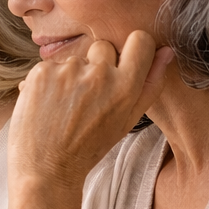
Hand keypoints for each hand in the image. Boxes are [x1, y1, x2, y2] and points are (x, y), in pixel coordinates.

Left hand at [9, 30, 174, 188]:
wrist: (47, 168)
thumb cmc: (89, 146)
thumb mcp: (127, 120)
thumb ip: (150, 84)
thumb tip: (167, 51)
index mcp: (125, 86)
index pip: (140, 40)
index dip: (133, 49)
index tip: (124, 61)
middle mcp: (98, 75)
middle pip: (104, 47)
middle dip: (98, 65)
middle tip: (87, 97)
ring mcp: (67, 71)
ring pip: (75, 58)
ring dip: (71, 75)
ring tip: (65, 105)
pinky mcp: (41, 72)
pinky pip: (50, 65)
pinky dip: (49, 81)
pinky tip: (48, 104)